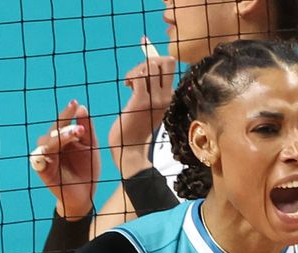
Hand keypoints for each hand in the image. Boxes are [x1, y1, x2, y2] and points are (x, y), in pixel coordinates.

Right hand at [30, 100, 99, 219]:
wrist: (85, 195)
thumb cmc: (88, 171)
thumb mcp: (91, 148)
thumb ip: (87, 130)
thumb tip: (82, 108)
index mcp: (63, 137)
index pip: (63, 121)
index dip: (68, 112)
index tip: (76, 102)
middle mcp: (52, 144)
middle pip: (54, 129)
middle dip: (65, 123)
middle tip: (79, 123)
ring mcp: (46, 155)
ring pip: (48, 141)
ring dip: (61, 136)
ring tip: (77, 133)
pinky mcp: (42, 168)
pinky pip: (42, 156)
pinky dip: (48, 150)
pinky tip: (56, 146)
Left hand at [108, 42, 175, 177]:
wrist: (130, 149)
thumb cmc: (135, 127)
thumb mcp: (149, 106)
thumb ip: (151, 88)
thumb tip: (147, 62)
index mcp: (170, 98)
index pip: (170, 65)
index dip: (156, 57)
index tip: (143, 58)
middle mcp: (166, 98)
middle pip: (165, 61)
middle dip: (148, 60)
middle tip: (138, 75)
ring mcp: (155, 100)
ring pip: (151, 65)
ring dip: (137, 68)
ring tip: (130, 82)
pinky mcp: (141, 102)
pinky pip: (139, 76)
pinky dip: (131, 76)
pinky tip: (127, 86)